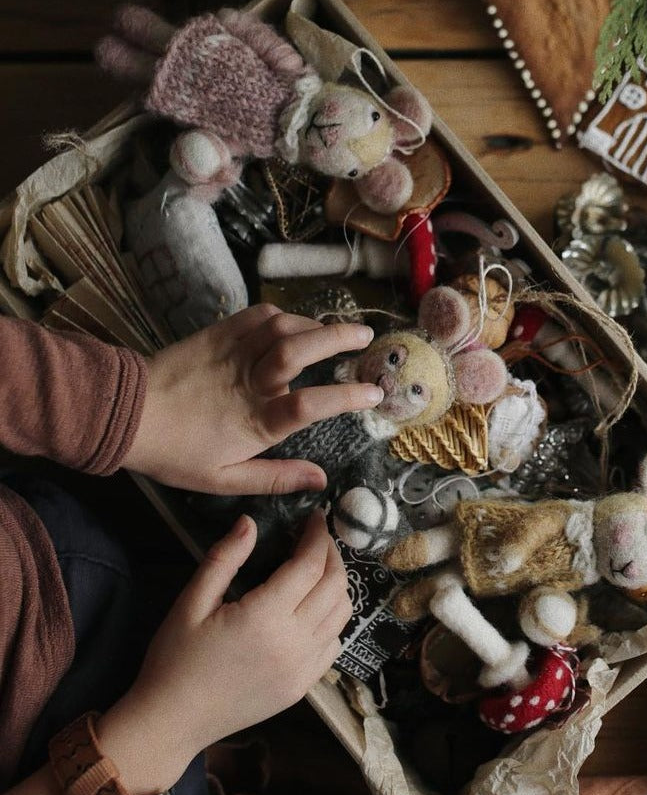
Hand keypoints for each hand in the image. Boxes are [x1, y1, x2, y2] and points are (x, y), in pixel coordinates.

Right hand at [98, 512, 350, 793]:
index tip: (315, 518)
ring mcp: (304, 668)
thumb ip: (224, 559)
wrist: (172, 723)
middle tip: (317, 539)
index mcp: (266, 617)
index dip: (317, 536)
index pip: (310, 565)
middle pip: (336, 586)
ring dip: (337, 585)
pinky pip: (334, 644)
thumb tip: (249, 522)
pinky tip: (313, 610)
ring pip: (342, 615)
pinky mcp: (304, 687)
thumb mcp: (191, 603)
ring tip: (318, 569)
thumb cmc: (175, 659)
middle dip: (332, 555)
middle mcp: (295, 642)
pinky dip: (333, 620)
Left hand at [123, 304, 382, 494]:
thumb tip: (321, 480)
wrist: (125, 413)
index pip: (310, 405)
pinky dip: (284, 314)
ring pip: (283, 326)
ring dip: (316, 324)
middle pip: (300, 350)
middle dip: (339, 339)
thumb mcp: (223, 480)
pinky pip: (259, 314)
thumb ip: (275, 478)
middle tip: (366, 337)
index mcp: (256, 421)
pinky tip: (295, 323)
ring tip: (337, 330)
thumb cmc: (176, 452)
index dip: (346, 397)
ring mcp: (234, 351)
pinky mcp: (219, 332)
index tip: (374, 394)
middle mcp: (250, 381)